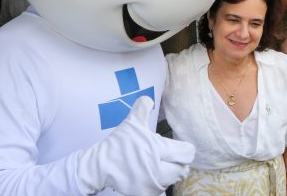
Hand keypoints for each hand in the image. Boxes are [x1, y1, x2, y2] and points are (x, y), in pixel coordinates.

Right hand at [77, 96, 194, 194]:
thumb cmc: (119, 143)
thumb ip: (143, 107)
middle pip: (183, 169)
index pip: (186, 153)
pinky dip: (161, 180)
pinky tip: (151, 171)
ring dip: (170, 171)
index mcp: (159, 151)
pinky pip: (162, 188)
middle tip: (170, 155)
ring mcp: (153, 185)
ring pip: (173, 179)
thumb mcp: (132, 122)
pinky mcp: (146, 194)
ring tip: (159, 162)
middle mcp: (159, 171)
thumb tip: (149, 99)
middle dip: (178, 162)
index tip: (179, 146)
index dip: (185, 148)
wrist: (100, 166)